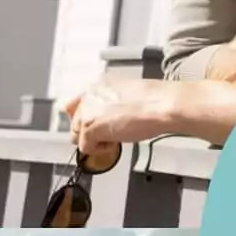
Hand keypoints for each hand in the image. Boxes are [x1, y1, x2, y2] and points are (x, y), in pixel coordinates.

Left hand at [62, 81, 184, 154]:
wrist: (161, 105)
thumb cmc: (153, 100)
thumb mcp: (126, 94)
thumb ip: (109, 103)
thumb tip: (106, 117)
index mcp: (98, 84)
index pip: (75, 104)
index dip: (85, 118)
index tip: (94, 126)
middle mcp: (88, 95)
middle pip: (74, 121)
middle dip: (89, 131)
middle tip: (108, 135)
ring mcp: (87, 111)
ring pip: (77, 135)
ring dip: (93, 140)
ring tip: (114, 138)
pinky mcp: (90, 128)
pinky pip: (85, 147)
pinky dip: (99, 150)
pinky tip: (115, 143)